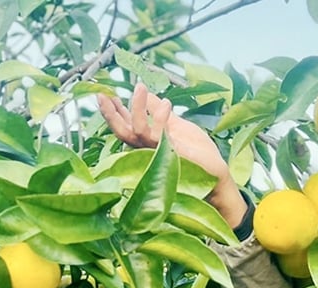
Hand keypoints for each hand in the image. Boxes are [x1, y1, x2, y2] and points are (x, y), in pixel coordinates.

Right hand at [97, 83, 246, 227]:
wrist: (215, 170)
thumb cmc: (197, 151)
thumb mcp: (177, 124)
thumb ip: (159, 111)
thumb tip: (147, 93)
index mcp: (148, 141)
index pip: (126, 125)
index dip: (114, 111)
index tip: (106, 94)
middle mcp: (148, 150)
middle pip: (122, 132)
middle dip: (110, 114)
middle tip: (102, 95)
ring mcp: (157, 153)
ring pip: (136, 132)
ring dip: (136, 109)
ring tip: (140, 87)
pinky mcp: (170, 154)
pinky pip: (158, 135)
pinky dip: (160, 118)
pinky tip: (166, 103)